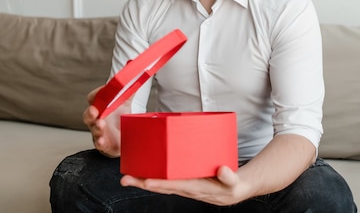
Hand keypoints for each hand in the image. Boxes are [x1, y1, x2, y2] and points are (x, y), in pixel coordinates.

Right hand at [83, 86, 131, 157]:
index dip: (96, 94)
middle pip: (89, 115)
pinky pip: (100, 144)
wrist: (126, 136)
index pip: (94, 98)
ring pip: (94, 129)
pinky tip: (101, 140)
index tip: (101, 92)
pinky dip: (100, 142)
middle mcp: (97, 119)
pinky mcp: (106, 145)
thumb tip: (135, 74)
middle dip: (90, 112)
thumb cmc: (121, 118)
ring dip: (96, 127)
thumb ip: (129, 89)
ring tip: (101, 124)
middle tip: (94, 110)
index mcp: (101, 106)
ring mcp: (100, 132)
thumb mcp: (126, 102)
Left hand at [120, 165, 247, 205]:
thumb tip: (223, 170)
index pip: (175, 185)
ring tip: (128, 177)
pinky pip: (165, 181)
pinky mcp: (183, 183)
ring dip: (144, 181)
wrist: (234, 191)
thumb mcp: (233, 181)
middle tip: (125, 180)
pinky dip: (153, 178)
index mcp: (197, 188)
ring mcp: (183, 187)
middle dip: (143, 183)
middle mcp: (186, 189)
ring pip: (160, 185)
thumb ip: (228, 176)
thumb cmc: (233, 184)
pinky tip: (144, 173)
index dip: (160, 184)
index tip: (147, 182)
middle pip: (161, 187)